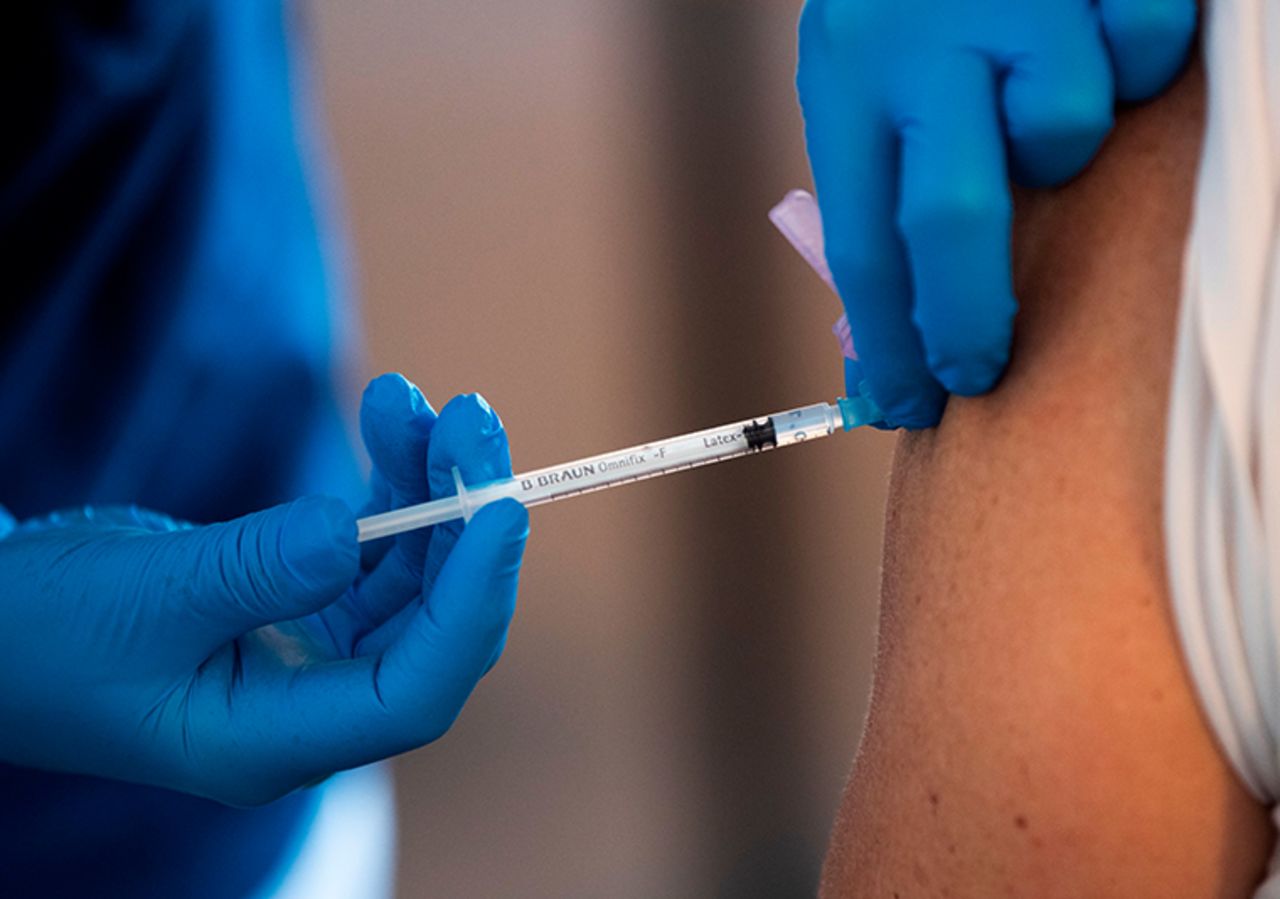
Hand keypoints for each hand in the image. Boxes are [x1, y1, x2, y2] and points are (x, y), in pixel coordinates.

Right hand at [0, 373, 527, 805]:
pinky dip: (391, 487)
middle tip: (470, 418)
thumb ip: (254, 569)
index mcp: (275, 739)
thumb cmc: (42, 633)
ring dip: (430, 485)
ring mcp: (314, 659)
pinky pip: (376, 550)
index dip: (472, 601)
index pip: (416, 687)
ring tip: (421, 402)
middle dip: (464, 516)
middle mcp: (312, 709)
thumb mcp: (144, 599)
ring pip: (413, 577)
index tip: (501, 506)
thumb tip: (356, 532)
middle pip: (434, 623)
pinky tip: (390, 424)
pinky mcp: (303, 611)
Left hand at [797, 0, 1194, 426]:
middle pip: (952, 218)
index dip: (892, 342)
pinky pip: (1140, 50)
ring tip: (1038, 103)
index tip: (909, 404)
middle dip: (971, 313)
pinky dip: (1131, 60)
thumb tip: (888, 333)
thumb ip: (879, 181)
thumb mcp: (859, 78)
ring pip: (1062, 127)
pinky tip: (1094, 35)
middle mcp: (920, 39)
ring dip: (1061, 142)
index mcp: (848, 76)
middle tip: (981, 368)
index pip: (864, 243)